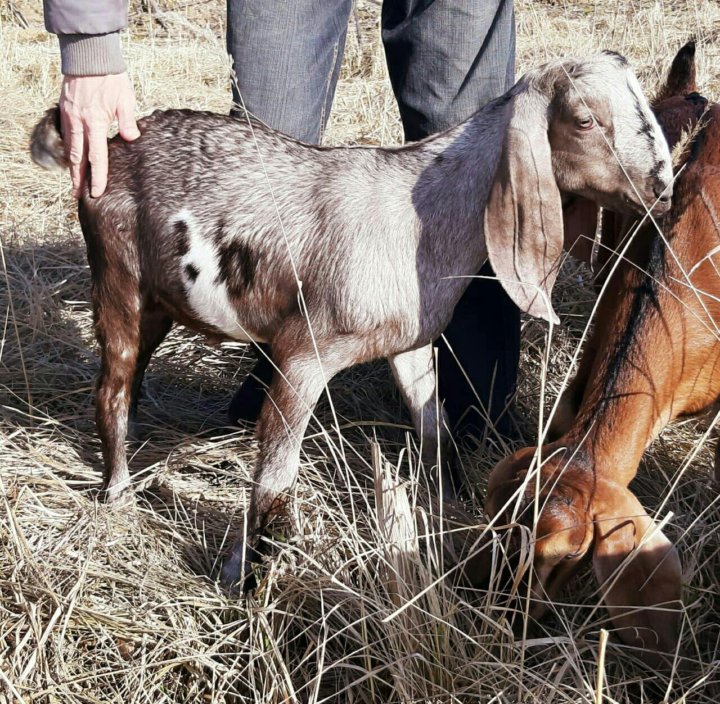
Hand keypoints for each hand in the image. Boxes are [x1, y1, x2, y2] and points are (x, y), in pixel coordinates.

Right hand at [59, 73, 139, 197]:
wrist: (89, 56)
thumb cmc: (111, 78)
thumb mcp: (126, 99)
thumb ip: (128, 121)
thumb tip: (132, 139)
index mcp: (95, 122)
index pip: (97, 157)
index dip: (98, 177)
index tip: (97, 192)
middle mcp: (79, 122)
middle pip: (78, 158)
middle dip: (78, 178)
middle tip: (79, 195)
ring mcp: (69, 116)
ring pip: (70, 148)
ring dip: (72, 167)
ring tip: (75, 182)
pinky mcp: (64, 110)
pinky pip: (66, 136)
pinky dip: (69, 150)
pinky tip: (72, 159)